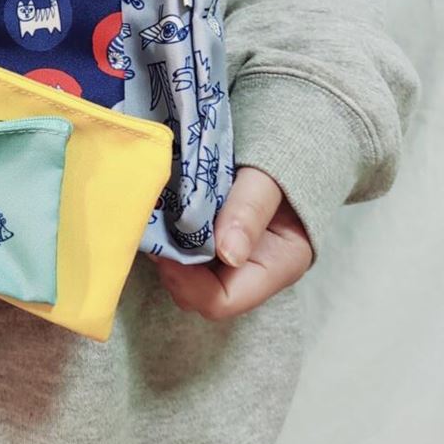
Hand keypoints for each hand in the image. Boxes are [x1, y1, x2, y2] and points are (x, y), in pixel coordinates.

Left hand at [150, 167, 312, 319]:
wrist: (288, 142)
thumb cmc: (285, 159)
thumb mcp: (268, 178)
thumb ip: (249, 211)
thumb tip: (229, 255)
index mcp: (277, 266)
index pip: (223, 301)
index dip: (187, 283)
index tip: (164, 251)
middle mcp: (252, 272)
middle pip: (199, 294)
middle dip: (173, 269)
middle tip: (155, 232)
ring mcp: (233, 262)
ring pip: (187, 278)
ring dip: (168, 254)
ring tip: (158, 221)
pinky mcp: (216, 245)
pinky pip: (186, 256)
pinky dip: (170, 241)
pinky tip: (162, 217)